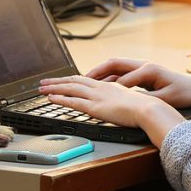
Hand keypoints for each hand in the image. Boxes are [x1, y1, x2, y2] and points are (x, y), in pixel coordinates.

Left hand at [39, 75, 183, 145]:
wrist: (149, 110)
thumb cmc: (144, 109)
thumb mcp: (130, 102)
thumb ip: (120, 102)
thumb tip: (117, 106)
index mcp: (108, 86)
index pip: (85, 80)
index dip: (70, 80)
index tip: (61, 80)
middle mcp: (100, 87)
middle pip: (73, 80)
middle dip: (57, 81)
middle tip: (44, 82)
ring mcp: (97, 96)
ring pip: (69, 88)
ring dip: (53, 88)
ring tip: (41, 88)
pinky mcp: (95, 107)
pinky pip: (73, 101)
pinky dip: (60, 98)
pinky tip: (51, 98)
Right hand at [85, 58, 190, 107]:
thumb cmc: (182, 93)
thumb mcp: (166, 99)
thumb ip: (148, 100)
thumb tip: (132, 102)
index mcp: (149, 70)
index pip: (125, 78)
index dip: (111, 87)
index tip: (99, 94)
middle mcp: (143, 65)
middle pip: (114, 64)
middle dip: (97, 71)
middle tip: (82, 79)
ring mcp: (141, 67)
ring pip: (115, 67)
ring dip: (100, 73)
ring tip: (86, 81)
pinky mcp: (141, 72)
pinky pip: (120, 72)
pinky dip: (108, 77)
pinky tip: (100, 85)